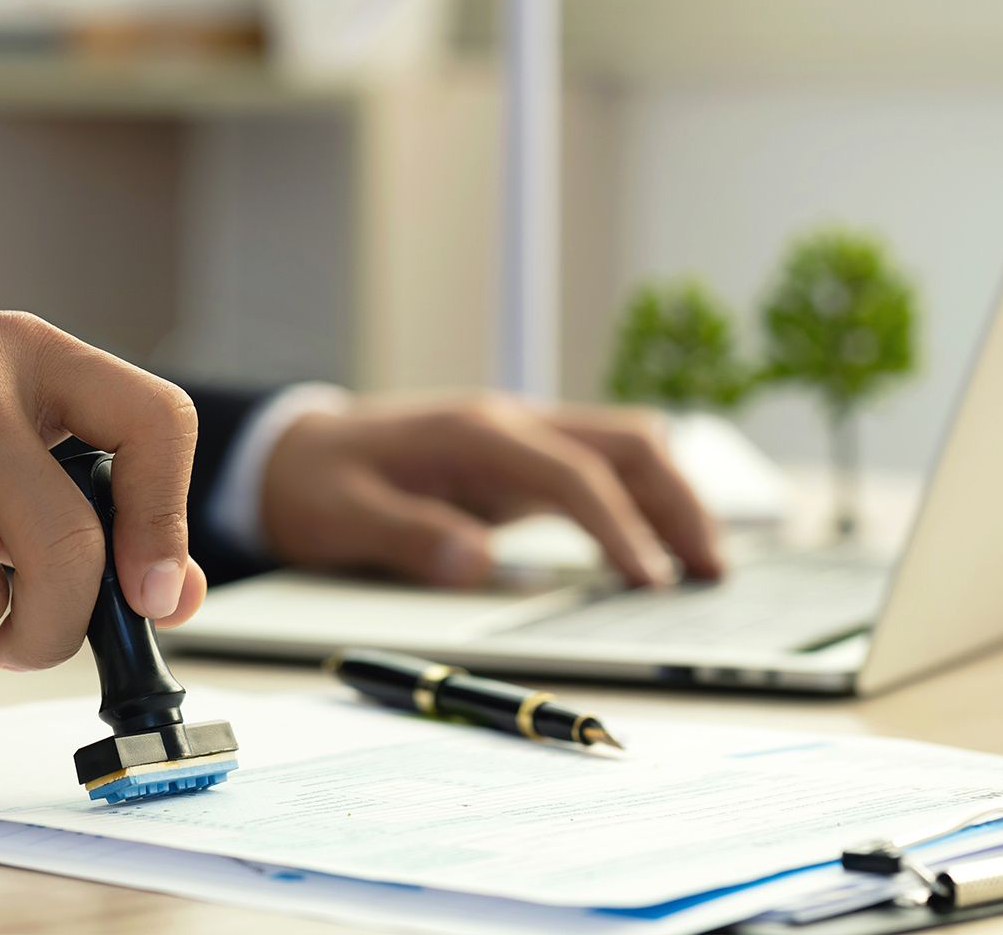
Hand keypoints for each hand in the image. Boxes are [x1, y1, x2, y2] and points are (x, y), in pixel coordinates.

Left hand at [258, 393, 721, 587]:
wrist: (292, 453)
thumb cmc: (316, 484)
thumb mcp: (342, 516)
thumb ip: (408, 537)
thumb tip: (479, 563)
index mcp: (473, 433)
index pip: (571, 472)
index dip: (619, 526)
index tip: (650, 581)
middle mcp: (510, 423)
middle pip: (626, 442)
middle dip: (678, 501)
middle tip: (710, 573)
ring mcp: (522, 437)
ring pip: (626, 448)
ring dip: (673, 498)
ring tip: (705, 567)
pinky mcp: (522, 461)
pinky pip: (602, 470)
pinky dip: (643, 502)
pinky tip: (660, 549)